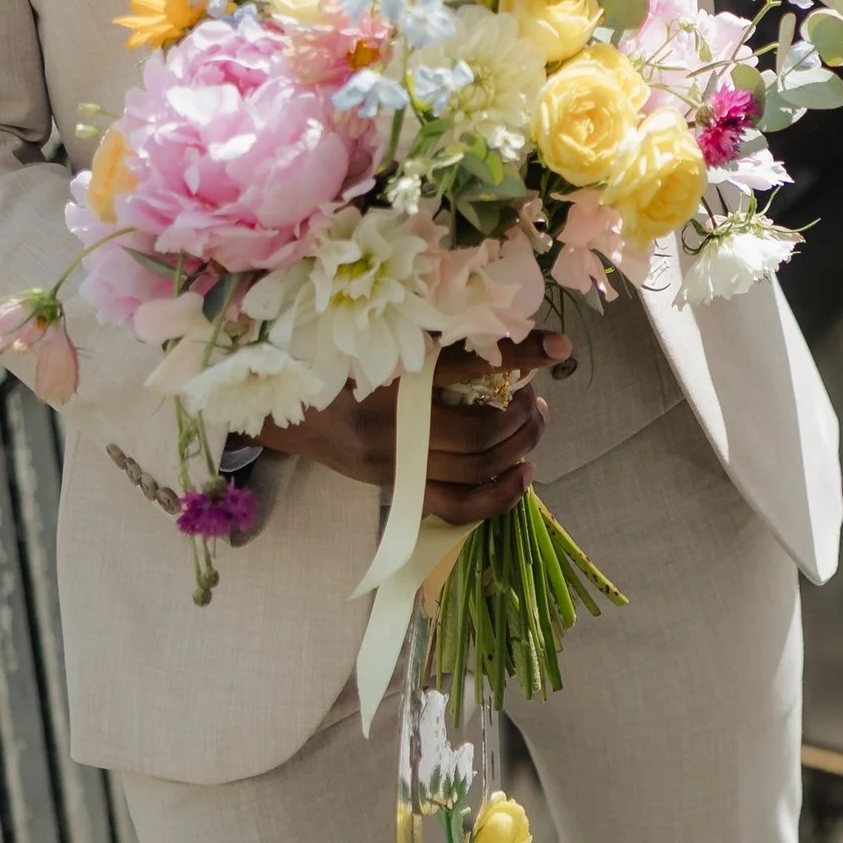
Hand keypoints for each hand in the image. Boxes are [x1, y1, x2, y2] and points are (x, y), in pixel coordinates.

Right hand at [268, 336, 557, 526]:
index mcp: (391, 374)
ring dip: (519, 449)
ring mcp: (397, 464)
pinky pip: (458, 506)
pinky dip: (499, 496)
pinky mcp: (397, 491)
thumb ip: (430, 338)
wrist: (282, 413)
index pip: (470, 363)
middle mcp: (394, 424)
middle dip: (523, 417)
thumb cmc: (333, 365)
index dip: (521, 354)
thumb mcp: (376, 339)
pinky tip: (521, 476)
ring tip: (532, 426)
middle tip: (536, 401)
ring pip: (478, 469)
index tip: (559, 347)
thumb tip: (500, 335)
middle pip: (483, 431)